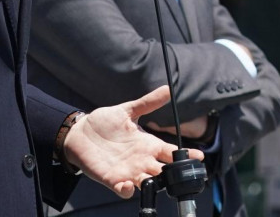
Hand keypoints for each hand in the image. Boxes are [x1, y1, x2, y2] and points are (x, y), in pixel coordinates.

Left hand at [62, 86, 203, 198]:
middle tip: (177, 172)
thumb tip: (168, 89)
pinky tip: (128, 185)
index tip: (199, 156)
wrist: (80, 132)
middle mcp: (140, 160)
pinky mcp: (111, 178)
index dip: (185, 155)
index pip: (171, 153)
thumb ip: (148, 102)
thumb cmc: (105, 122)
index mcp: (147, 144)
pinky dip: (126, 190)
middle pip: (162, 171)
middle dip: (171, 174)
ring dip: (152, 183)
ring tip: (154, 179)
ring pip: (146, 183)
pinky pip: (122, 190)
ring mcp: (127, 171)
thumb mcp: (128, 110)